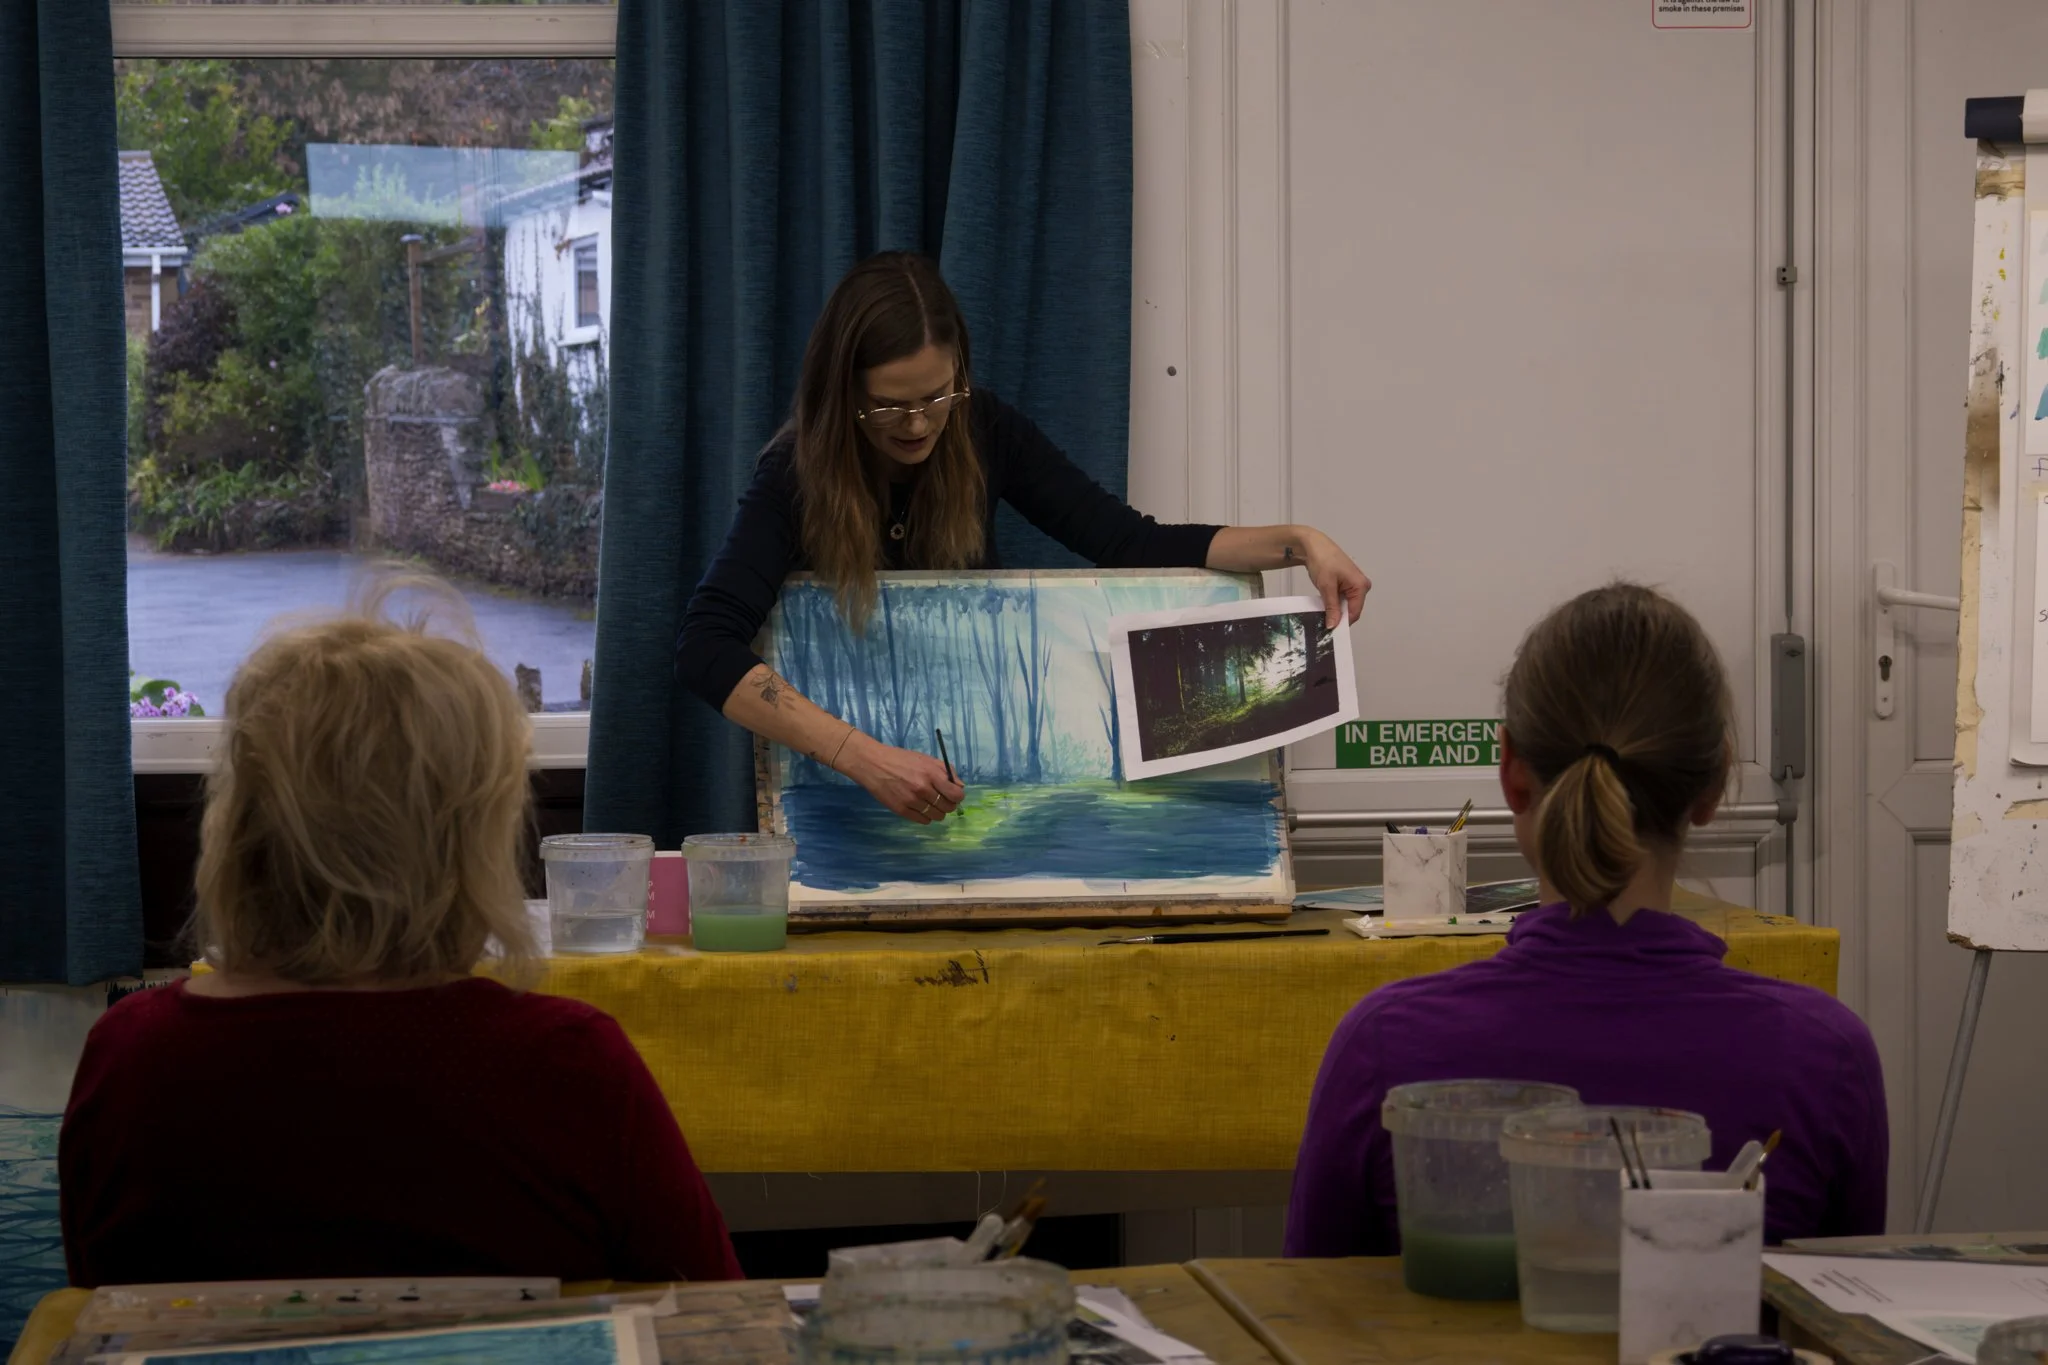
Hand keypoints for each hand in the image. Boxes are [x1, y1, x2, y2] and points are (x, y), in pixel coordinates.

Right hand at [838, 733, 965, 824]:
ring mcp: (912, 801)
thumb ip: (946, 770)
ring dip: (937, 811)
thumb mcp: (926, 759)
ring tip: (930, 803)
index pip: (956, 794)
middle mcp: (923, 789)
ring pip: (937, 816)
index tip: (953, 794)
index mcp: (931, 774)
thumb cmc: (901, 759)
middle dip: (948, 804)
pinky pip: (923, 821)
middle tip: (941, 799)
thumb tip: (960, 786)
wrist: (874, 764)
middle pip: (948, 808)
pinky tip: (920, 808)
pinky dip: (925, 816)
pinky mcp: (901, 810)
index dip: (957, 796)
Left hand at [1299, 528, 1369, 628]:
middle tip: (1322, 624)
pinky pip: (1341, 599)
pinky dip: (1333, 603)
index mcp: (1361, 586)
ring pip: (1345, 605)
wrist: (1313, 545)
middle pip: (1351, 610)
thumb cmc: (1322, 560)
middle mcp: (1361, 586)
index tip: (1329, 631)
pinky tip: (1323, 606)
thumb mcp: (1326, 586)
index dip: (1342, 622)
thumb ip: (1331, 607)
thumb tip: (1333, 625)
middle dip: (1338, 616)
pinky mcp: (1346, 584)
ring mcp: (1354, 585)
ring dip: (1334, 610)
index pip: (1354, 613)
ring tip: (1321, 615)